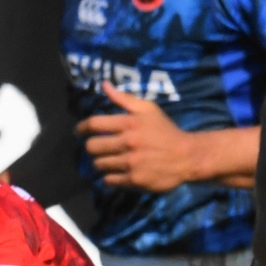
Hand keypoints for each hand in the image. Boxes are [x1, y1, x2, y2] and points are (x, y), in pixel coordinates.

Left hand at [76, 82, 193, 192]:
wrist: (186, 156)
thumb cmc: (165, 131)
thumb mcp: (148, 109)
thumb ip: (124, 98)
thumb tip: (104, 85)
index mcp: (130, 123)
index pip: (94, 124)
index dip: (82, 128)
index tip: (79, 131)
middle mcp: (127, 142)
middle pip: (92, 146)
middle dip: (91, 147)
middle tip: (96, 147)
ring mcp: (130, 162)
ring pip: (99, 164)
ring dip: (101, 162)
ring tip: (109, 159)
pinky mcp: (134, 180)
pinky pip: (109, 180)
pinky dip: (109, 176)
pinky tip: (117, 171)